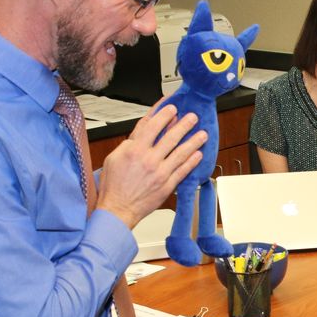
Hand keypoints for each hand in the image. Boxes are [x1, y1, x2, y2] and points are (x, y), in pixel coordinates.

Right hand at [96, 104, 206, 228]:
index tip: (171, 107)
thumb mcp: (114, 158)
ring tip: (202, 134)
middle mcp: (149, 159)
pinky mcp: (167, 185)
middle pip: (170, 136)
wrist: (117, 209)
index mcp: (134, 150)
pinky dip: (192, 161)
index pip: (152, 125)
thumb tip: (142, 132)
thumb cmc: (114, 186)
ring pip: (181, 152)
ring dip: (193, 141)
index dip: (163, 114)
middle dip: (184, 124)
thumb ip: (129, 143)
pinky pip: (183, 170)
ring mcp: (160, 172)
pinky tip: (198, 154)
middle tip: (192, 116)